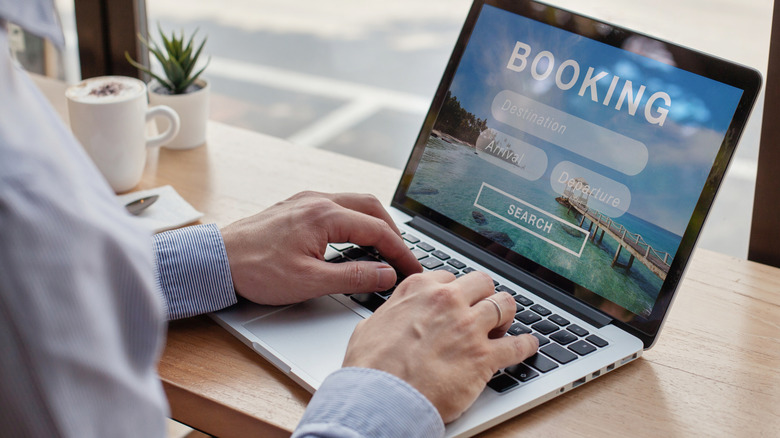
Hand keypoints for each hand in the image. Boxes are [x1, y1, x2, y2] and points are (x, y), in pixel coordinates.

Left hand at [221, 191, 421, 304]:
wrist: (215, 260)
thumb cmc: (255, 270)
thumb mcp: (309, 281)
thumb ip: (353, 276)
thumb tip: (386, 275)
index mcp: (325, 215)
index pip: (377, 230)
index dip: (401, 252)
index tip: (412, 270)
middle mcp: (318, 200)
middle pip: (371, 208)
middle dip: (393, 232)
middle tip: (404, 257)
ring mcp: (306, 200)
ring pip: (354, 203)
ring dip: (375, 223)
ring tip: (385, 248)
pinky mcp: (296, 207)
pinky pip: (337, 205)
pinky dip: (356, 219)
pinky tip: (354, 237)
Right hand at [343, 271, 538, 422]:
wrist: (384, 397)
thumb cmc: (372, 367)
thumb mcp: (370, 327)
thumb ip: (391, 315)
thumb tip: (392, 318)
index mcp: (420, 290)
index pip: (448, 277)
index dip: (454, 292)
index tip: (456, 300)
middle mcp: (448, 301)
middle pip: (481, 283)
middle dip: (484, 295)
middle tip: (483, 308)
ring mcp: (469, 326)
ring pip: (505, 305)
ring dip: (506, 314)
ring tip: (505, 324)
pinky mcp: (484, 355)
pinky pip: (517, 345)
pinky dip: (526, 346)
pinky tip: (528, 346)